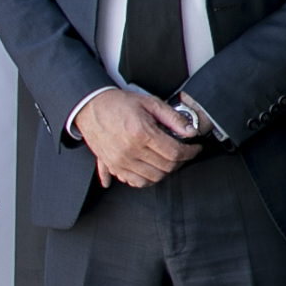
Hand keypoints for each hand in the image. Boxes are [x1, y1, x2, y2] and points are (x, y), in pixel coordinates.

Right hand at [76, 88, 202, 187]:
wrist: (91, 107)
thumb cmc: (119, 104)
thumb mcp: (150, 103)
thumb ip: (173, 118)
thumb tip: (190, 132)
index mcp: (141, 134)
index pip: (174, 153)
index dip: (190, 152)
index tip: (195, 148)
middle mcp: (130, 151)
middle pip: (165, 168)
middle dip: (180, 162)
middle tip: (183, 153)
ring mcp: (120, 161)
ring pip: (152, 178)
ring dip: (165, 171)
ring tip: (168, 160)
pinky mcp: (112, 166)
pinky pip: (134, 182)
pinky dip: (146, 179)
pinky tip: (151, 169)